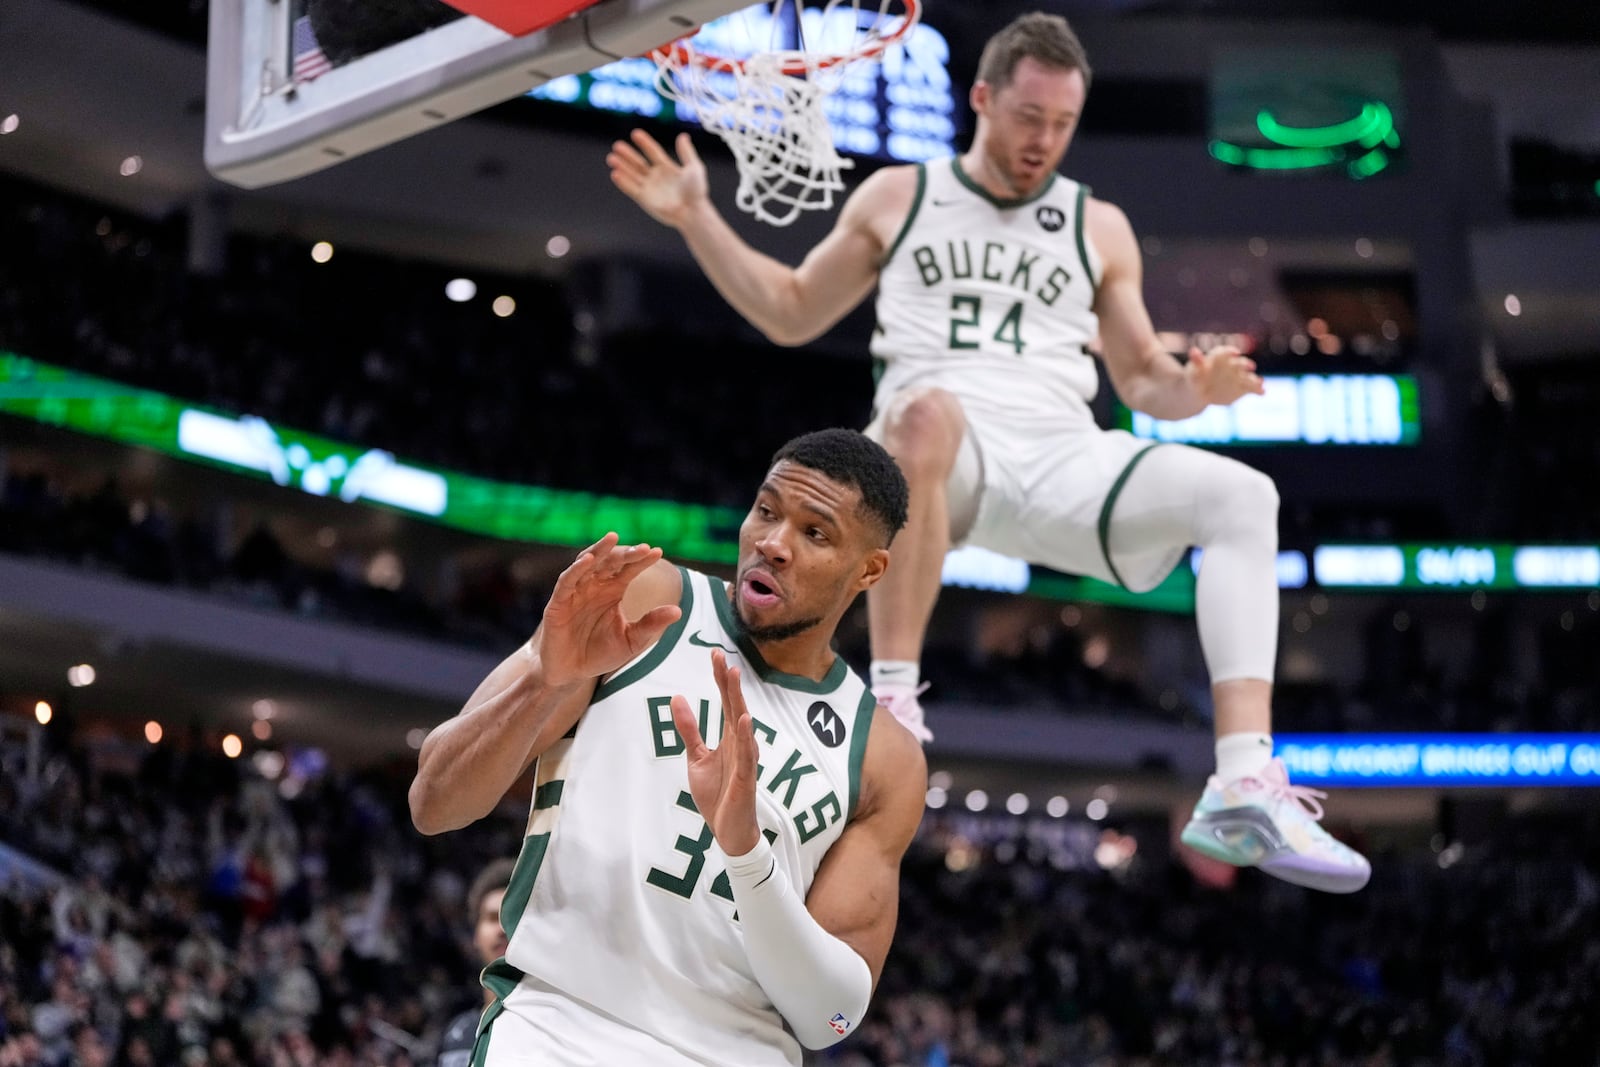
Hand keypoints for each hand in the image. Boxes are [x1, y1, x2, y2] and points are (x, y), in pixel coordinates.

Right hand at [535, 533, 681, 688]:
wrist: (571, 673)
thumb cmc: (601, 653)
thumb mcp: (631, 641)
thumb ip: (651, 625)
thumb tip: (678, 611)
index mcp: (613, 591)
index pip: (629, 570)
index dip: (641, 561)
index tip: (657, 552)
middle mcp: (595, 586)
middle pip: (610, 562)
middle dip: (626, 554)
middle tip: (643, 548)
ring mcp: (575, 592)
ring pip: (586, 564)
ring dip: (599, 550)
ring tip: (613, 538)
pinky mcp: (557, 603)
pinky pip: (566, 581)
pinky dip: (576, 569)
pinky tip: (588, 560)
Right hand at [606, 129, 709, 228]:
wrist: (692, 211)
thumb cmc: (696, 191)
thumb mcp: (694, 168)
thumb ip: (687, 152)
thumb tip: (682, 136)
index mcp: (667, 167)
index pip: (653, 152)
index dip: (644, 143)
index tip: (635, 133)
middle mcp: (656, 177)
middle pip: (638, 163)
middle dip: (627, 155)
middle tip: (616, 145)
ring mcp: (650, 188)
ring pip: (632, 175)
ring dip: (622, 166)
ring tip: (611, 158)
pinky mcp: (645, 200)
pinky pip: (631, 189)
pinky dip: (623, 182)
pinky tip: (615, 173)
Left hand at [672, 650, 760, 856]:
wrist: (727, 831)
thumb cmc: (717, 794)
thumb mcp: (696, 758)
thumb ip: (689, 730)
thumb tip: (677, 698)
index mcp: (728, 737)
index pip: (724, 701)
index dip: (719, 678)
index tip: (714, 653)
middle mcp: (739, 743)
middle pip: (733, 705)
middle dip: (727, 681)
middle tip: (720, 655)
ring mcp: (744, 760)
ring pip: (741, 725)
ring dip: (737, 700)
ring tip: (732, 677)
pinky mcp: (745, 779)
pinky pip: (747, 755)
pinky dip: (745, 737)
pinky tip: (743, 720)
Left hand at [1187, 345, 1263, 405]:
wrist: (1198, 393)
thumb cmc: (1195, 377)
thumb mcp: (1193, 370)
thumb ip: (1196, 361)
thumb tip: (1193, 351)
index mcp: (1219, 357)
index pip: (1225, 352)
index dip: (1231, 351)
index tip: (1235, 353)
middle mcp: (1232, 365)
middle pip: (1240, 363)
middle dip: (1245, 364)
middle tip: (1251, 366)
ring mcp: (1239, 376)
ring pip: (1249, 377)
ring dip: (1255, 379)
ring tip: (1260, 382)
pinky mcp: (1242, 388)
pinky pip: (1252, 388)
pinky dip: (1257, 389)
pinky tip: (1262, 392)